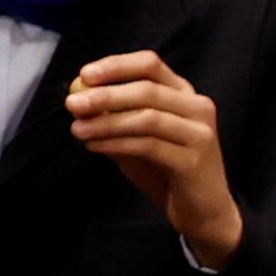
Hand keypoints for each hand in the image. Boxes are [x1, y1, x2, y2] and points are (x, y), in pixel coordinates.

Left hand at [67, 50, 244, 261]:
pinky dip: (117, 144)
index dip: (117, 66)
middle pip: (147, 90)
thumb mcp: (137, 139)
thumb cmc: (167, 170)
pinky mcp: (194, 161)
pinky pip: (149, 146)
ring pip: (147, 117)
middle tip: (73, 104)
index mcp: (184, 94)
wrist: (202, 211)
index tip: (85, 75)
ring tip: (78, 130)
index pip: (150, 65)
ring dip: (107, 122)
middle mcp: (197, 108)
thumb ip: (115, 119)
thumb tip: (78, 102)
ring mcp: (199, 134)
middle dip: (106, 95)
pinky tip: (95, 146)